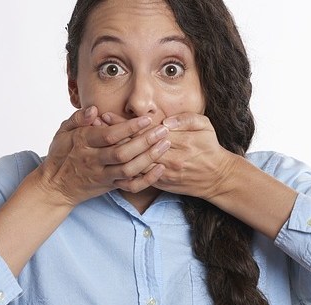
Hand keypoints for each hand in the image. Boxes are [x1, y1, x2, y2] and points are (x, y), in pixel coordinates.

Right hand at [36, 106, 170, 206]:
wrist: (56, 186)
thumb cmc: (60, 155)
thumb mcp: (62, 132)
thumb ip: (77, 118)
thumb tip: (94, 110)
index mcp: (83, 143)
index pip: (109, 135)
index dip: (129, 127)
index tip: (146, 118)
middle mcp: (94, 160)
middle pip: (123, 153)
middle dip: (145, 141)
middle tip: (162, 130)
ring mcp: (103, 175)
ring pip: (129, 169)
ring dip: (149, 157)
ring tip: (165, 144)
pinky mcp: (110, 186)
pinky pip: (131, 186)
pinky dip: (147, 179)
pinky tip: (160, 168)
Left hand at [103, 112, 238, 199]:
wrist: (217, 177)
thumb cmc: (210, 148)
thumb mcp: (205, 126)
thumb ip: (186, 119)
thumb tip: (165, 121)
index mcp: (177, 140)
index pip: (143, 130)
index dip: (122, 123)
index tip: (105, 115)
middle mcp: (168, 158)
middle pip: (134, 146)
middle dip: (112, 137)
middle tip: (92, 128)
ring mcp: (163, 173)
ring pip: (133, 163)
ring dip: (114, 152)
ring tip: (95, 144)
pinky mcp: (161, 184)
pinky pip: (139, 178)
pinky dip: (123, 170)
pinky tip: (109, 162)